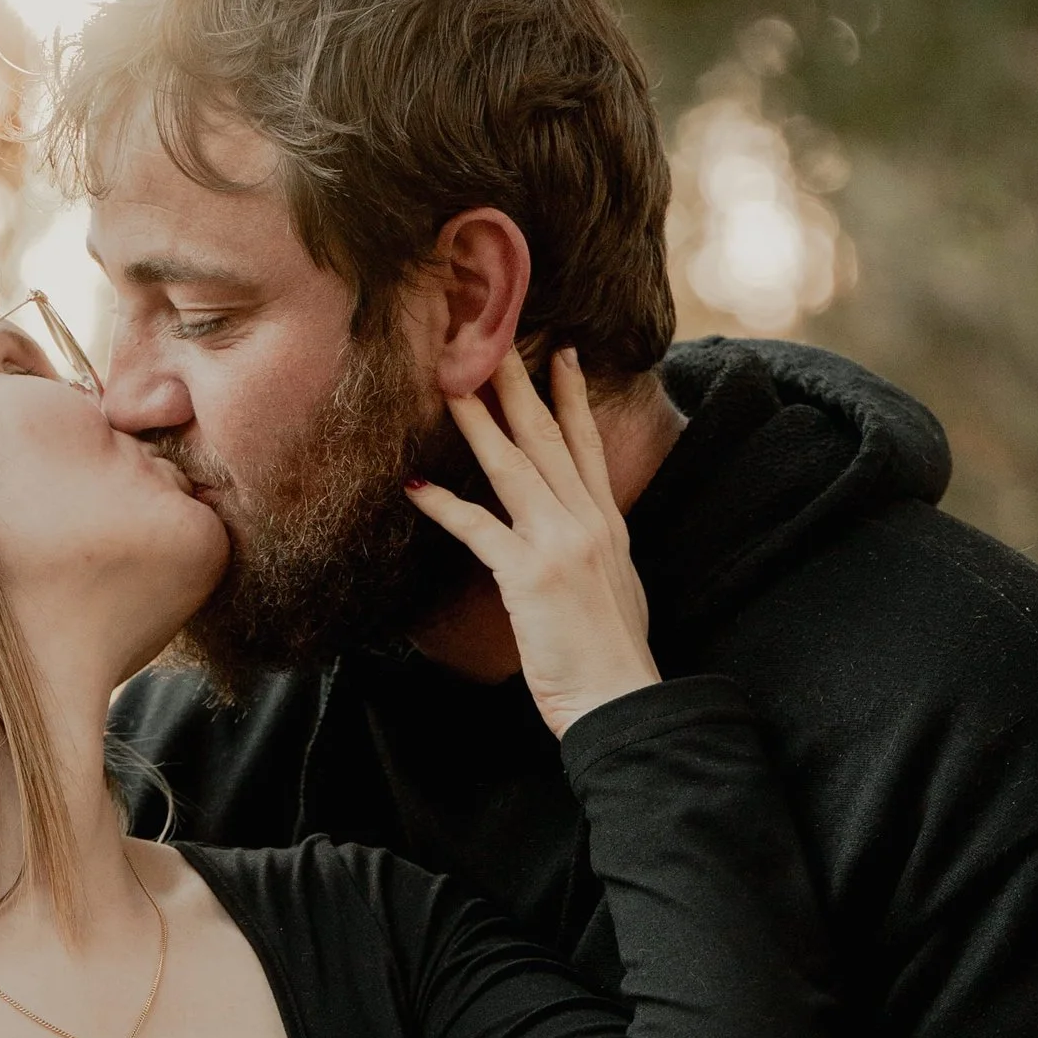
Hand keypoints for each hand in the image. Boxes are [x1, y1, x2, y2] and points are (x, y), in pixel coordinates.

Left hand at [405, 344, 656, 737]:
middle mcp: (588, 522)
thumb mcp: (617, 589)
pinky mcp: (531, 574)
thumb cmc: (611, 659)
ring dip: (479, 421)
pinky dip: (444, 505)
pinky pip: (479, 528)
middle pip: (548, 438)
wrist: (622, 699)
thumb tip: (579, 543)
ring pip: (514, 467)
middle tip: (492, 337)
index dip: (572, 396)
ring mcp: (561, 544)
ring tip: (449, 385)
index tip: (560, 352)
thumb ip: (597, 554)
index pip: (586, 446)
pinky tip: (415, 484)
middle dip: (519, 384)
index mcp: (608, 525)